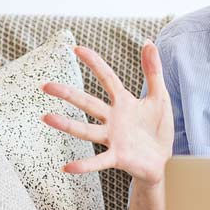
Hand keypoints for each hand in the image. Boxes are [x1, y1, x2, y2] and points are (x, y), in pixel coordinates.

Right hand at [42, 42, 172, 184]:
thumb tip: (148, 42)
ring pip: (86, 130)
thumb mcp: (159, 97)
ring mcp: (113, 138)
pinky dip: (84, 165)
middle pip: (87, 103)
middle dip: (67, 94)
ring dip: (66, 124)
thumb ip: (153, 71)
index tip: (77, 49)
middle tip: (46, 86)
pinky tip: (67, 168)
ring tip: (46, 117)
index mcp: (123, 102)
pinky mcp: (117, 157)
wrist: (164, 160)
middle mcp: (113, 119)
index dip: (94, 63)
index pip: (106, 78)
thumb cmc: (158, 129)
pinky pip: (98, 161)